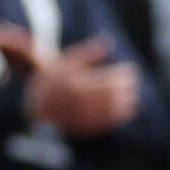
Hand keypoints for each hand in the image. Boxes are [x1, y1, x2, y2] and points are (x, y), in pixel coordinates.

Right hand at [27, 35, 142, 134]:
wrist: (35, 108)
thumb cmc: (52, 80)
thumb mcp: (65, 61)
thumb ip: (88, 52)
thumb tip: (109, 41)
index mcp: (73, 81)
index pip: (106, 79)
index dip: (122, 75)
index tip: (131, 71)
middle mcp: (76, 100)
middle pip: (110, 95)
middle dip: (126, 89)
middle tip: (134, 83)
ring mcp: (80, 115)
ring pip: (109, 110)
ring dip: (125, 103)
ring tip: (132, 96)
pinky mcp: (82, 127)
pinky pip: (105, 122)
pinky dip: (119, 116)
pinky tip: (128, 110)